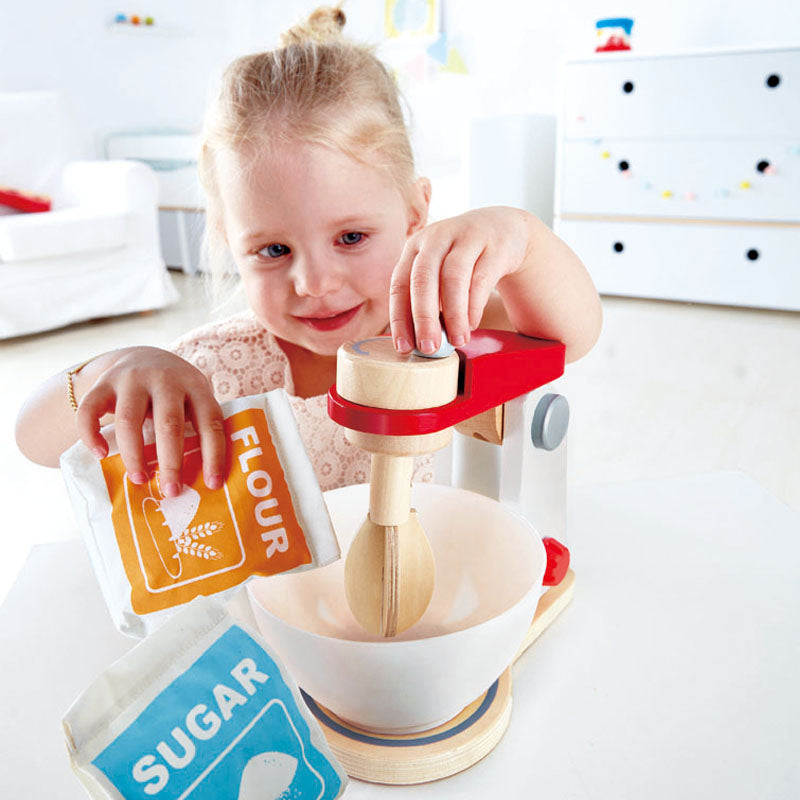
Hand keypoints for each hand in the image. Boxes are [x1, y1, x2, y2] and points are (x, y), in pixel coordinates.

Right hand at [75, 347, 224, 495]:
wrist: (142, 357)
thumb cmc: (176, 394)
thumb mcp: (195, 400)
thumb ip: (198, 429)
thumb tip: (204, 482)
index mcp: (195, 386)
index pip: (210, 421)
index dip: (214, 454)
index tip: (213, 484)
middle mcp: (165, 380)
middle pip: (169, 423)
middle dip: (171, 461)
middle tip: (171, 491)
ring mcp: (132, 379)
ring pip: (129, 420)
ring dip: (134, 454)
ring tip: (139, 479)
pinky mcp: (103, 383)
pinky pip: (90, 410)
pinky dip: (91, 434)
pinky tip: (100, 454)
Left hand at [389, 207, 529, 352]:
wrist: (503, 228)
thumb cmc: (463, 260)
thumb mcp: (438, 270)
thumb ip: (425, 299)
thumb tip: (415, 342)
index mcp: (415, 247)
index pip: (400, 285)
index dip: (399, 318)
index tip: (403, 347)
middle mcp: (437, 238)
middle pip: (423, 279)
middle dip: (424, 318)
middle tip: (428, 348)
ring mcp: (466, 238)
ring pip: (453, 278)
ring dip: (453, 315)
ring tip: (457, 341)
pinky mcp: (493, 246)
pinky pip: (481, 278)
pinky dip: (474, 306)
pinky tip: (472, 324)